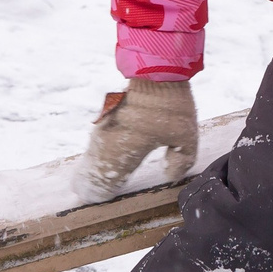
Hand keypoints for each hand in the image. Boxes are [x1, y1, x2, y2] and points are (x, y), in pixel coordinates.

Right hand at [80, 78, 197, 201]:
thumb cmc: (171, 106)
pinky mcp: (108, 114)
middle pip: (97, 167)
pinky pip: (98, 139)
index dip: (104, 190)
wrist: (156, 70)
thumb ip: (180, 160)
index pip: (110, 177)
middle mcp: (111, 142)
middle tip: (86, 195)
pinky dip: (96, 151)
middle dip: (93, 181)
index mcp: (126, 151)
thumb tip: (170, 175)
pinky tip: (98, 155)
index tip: (98, 201)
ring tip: (88, 180)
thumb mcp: (186, 137)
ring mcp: (107, 127)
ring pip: (94, 153)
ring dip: (93, 166)